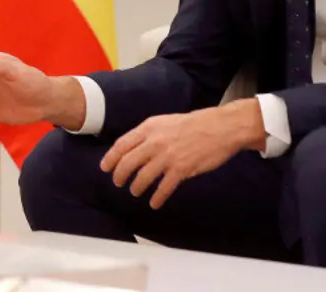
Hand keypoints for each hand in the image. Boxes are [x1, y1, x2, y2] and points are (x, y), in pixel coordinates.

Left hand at [100, 99, 264, 208]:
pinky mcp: (182, 169)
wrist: (220, 127)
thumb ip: (148, 134)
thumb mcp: (165, 122)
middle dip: (120, 176)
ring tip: (135, 191)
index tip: (105, 168)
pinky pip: (164, 188)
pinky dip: (157, 198)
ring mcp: (168, 156)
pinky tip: (154, 203)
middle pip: (128, 163)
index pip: (122, 145)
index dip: (110, 158)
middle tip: (118, 183)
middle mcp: (155, 142)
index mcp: (149, 128)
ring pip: (143, 177)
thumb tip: (132, 147)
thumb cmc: (194, 124)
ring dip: (136, 187)